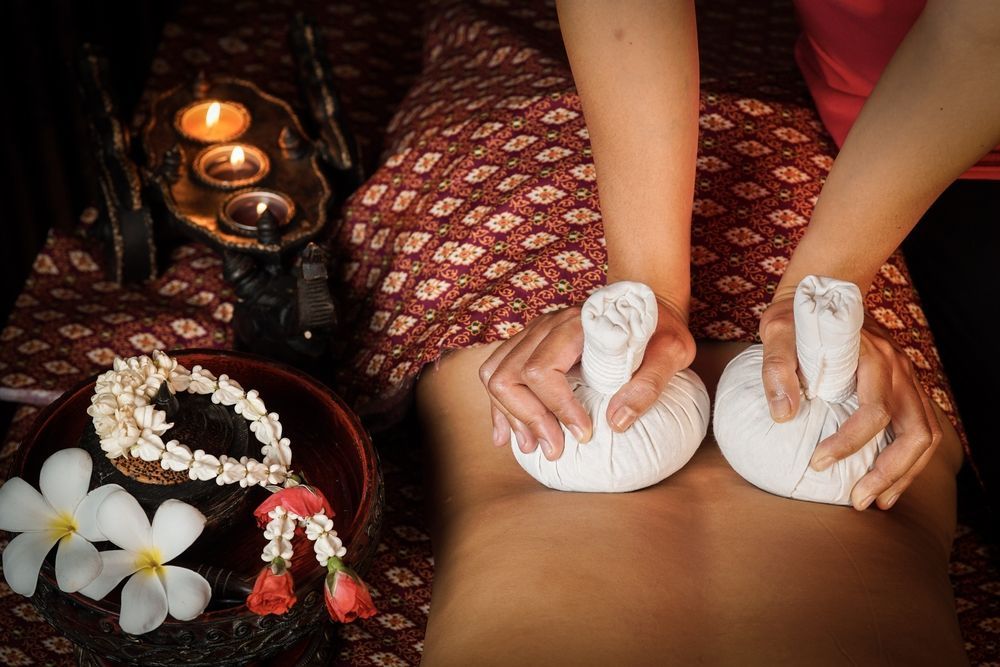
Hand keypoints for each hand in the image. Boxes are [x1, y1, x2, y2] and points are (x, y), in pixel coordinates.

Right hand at [479, 294, 694, 460]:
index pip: (541, 369)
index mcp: (576, 326)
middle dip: (527, 418)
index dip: (556, 407)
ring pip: (495, 373)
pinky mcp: (530, 345)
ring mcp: (534, 334)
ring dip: (509, 415)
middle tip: (554, 449)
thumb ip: (648, 384)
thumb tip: (616, 423)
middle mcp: (547, 326)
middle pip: (509, 374)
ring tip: (532, 445)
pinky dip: (499, 407)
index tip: (583, 434)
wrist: (644, 303)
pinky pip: (496, 372)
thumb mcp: (671, 352)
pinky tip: (506, 436)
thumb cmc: (659, 329)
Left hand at [759, 299, 942, 510]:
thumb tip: (782, 416)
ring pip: (925, 435)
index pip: (872, 411)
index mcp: (872, 358)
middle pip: (915, 432)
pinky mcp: (904, 388)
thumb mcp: (776, 331)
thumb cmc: (798, 315)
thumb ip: (776, 368)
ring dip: (904, 473)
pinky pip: (919, 429)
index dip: (848, 442)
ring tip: (876, 501)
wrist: (826, 289)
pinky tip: (884, 481)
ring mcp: (907, 379)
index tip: (817, 462)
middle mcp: (898, 370)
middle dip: (889, 472)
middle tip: (857, 500)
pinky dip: (907, 460)